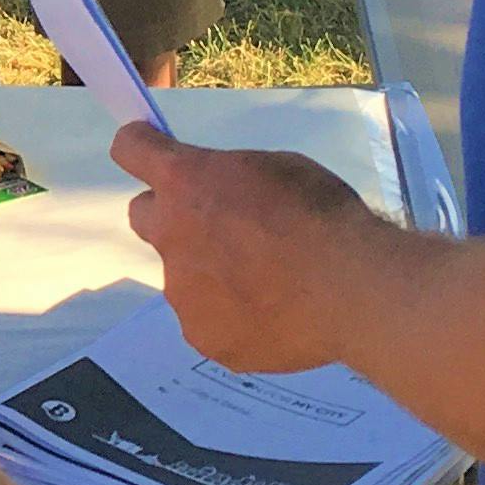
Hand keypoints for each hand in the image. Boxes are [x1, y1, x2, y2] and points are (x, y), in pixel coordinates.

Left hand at [108, 129, 376, 372]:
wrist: (353, 289)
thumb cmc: (324, 216)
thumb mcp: (279, 169)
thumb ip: (232, 182)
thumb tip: (222, 200)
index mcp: (186, 182)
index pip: (131, 150)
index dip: (140, 146)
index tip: (152, 149)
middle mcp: (170, 235)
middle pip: (144, 216)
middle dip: (173, 216)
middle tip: (220, 228)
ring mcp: (181, 293)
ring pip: (184, 276)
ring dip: (211, 273)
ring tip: (268, 284)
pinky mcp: (202, 337)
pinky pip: (208, 320)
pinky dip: (232, 316)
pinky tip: (273, 316)